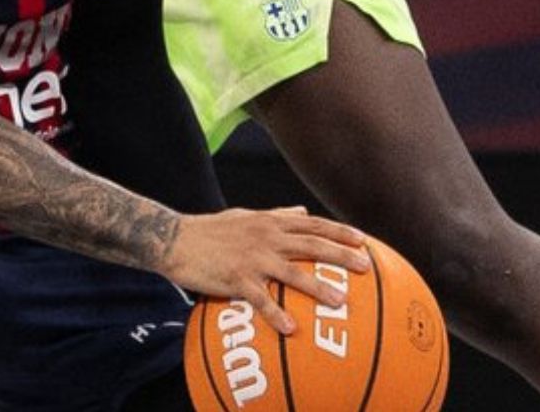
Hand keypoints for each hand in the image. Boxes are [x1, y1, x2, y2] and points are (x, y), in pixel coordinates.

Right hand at [161, 207, 370, 334]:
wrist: (174, 239)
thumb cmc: (211, 229)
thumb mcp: (246, 215)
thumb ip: (276, 215)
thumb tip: (301, 211)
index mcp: (269, 222)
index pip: (312, 224)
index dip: (339, 231)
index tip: (363, 240)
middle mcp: (266, 237)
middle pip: (311, 245)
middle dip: (341, 255)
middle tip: (365, 267)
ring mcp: (252, 258)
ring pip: (292, 272)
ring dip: (318, 287)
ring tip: (340, 301)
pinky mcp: (236, 278)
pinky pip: (260, 299)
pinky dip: (275, 314)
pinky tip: (290, 328)